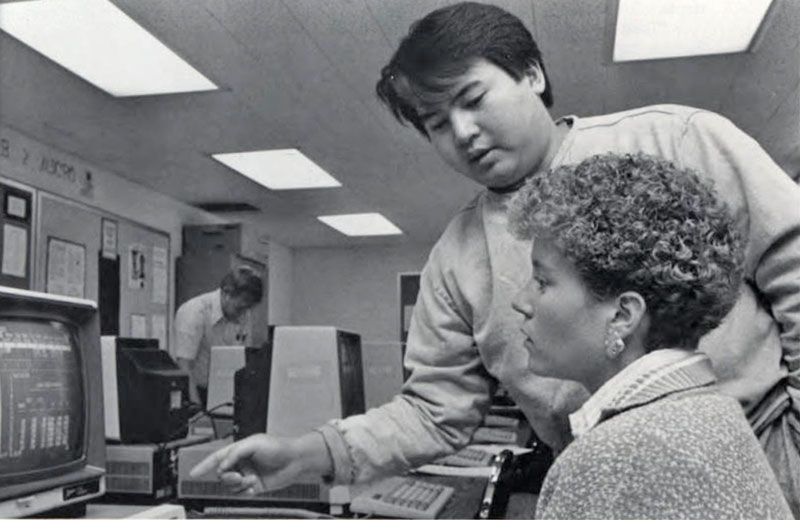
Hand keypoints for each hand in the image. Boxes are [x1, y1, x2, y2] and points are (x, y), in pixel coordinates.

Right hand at [189, 432, 331, 493]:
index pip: (217, 458)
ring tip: (251, 480)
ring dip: (238, 485)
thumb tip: (222, 466)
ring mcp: (248, 476)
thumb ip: (235, 453)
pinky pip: (241, 494)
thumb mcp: (254, 444)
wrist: (295, 461)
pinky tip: (254, 486)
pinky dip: (245, 492)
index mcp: (240, 450)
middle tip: (237, 477)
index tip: (193, 474)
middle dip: (227, 477)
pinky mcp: (255, 487)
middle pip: (222, 475)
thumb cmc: (278, 447)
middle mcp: (242, 463)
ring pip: (231, 486)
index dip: (204, 465)